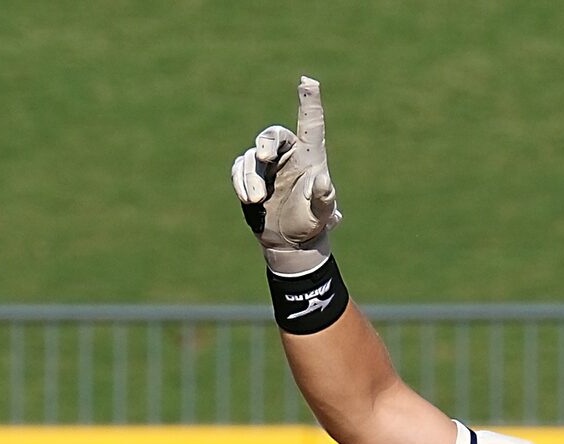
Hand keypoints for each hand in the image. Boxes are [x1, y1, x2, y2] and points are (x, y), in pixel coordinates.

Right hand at [231, 76, 339, 269]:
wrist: (290, 240)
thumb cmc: (310, 222)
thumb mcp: (321, 214)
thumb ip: (323, 199)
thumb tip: (324, 182)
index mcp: (310, 155)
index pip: (311, 123)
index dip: (309, 101)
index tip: (308, 81)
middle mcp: (288, 154)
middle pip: (273, 135)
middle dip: (266, 142)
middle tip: (264, 156)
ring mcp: (267, 164)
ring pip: (252, 157)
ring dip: (251, 177)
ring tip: (257, 200)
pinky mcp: (250, 176)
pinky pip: (239, 168)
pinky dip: (240, 181)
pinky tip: (249, 200)